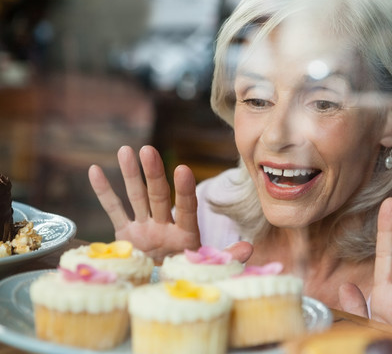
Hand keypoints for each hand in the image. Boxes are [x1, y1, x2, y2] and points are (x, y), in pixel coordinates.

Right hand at [89, 145, 252, 263]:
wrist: (162, 287)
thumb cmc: (187, 276)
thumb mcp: (207, 268)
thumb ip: (226, 257)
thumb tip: (250, 248)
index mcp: (186, 233)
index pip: (186, 208)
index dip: (185, 191)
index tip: (182, 169)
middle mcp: (164, 225)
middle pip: (159, 196)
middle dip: (153, 175)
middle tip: (148, 150)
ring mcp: (143, 227)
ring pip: (136, 197)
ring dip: (130, 175)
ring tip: (126, 150)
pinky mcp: (124, 235)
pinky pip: (114, 210)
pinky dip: (104, 192)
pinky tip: (95, 170)